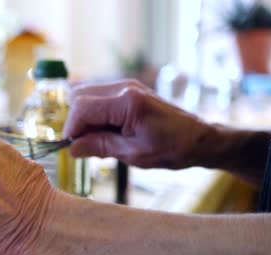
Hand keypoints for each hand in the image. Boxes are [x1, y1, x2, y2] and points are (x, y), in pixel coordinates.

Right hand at [64, 79, 212, 168]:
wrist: (199, 138)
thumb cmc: (173, 148)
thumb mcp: (133, 154)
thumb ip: (100, 147)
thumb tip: (72, 148)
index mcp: (127, 103)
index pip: (82, 108)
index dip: (71, 129)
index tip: (72, 147)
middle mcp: (124, 87)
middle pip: (79, 96)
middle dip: (76, 122)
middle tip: (85, 144)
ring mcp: (126, 85)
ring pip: (86, 94)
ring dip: (85, 117)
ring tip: (97, 139)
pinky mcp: (128, 89)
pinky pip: (99, 96)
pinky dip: (94, 113)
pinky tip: (106, 131)